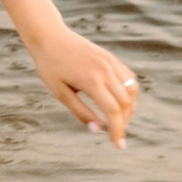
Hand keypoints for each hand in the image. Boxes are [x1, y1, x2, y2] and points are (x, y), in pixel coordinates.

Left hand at [26, 26, 140, 148]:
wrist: (49, 36)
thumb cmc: (50, 65)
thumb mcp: (59, 92)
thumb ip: (80, 111)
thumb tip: (97, 130)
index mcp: (92, 81)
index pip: (113, 111)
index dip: (118, 131)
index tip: (118, 146)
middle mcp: (106, 71)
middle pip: (125, 103)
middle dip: (124, 121)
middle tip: (115, 134)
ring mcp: (111, 62)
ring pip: (132, 90)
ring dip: (130, 107)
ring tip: (119, 119)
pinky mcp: (111, 57)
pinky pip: (129, 77)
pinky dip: (130, 92)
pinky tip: (121, 101)